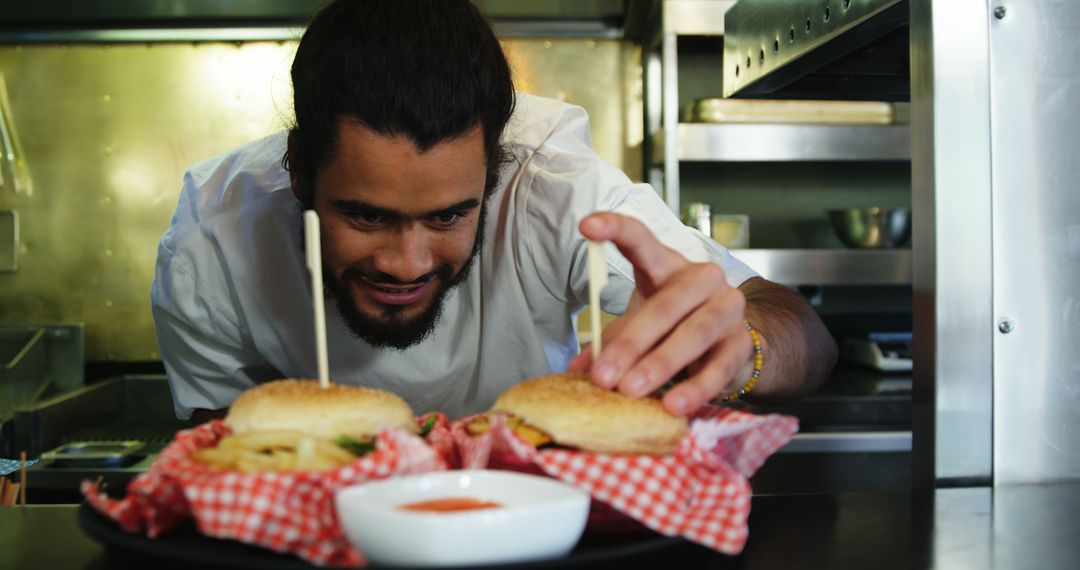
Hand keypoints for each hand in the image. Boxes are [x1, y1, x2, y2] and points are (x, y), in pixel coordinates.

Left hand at [567, 212, 753, 415]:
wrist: (730, 343)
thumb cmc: (676, 326)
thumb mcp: (640, 326)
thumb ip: (610, 342)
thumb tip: (579, 368)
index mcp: (667, 265)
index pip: (641, 239)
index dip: (615, 228)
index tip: (587, 225)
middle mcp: (701, 279)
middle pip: (665, 305)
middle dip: (631, 344)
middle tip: (603, 377)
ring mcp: (726, 309)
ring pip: (693, 334)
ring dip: (660, 365)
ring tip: (631, 391)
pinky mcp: (741, 343)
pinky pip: (718, 367)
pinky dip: (694, 389)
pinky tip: (674, 405)